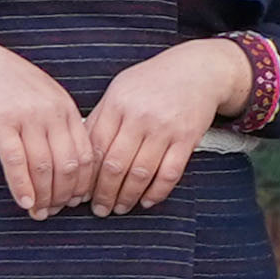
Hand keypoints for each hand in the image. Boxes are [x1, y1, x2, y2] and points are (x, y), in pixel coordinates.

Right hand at [0, 37, 101, 213]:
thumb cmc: (9, 84)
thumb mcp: (44, 99)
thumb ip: (58, 125)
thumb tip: (69, 167)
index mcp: (66, 107)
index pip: (86, 154)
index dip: (83, 183)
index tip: (76, 201)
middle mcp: (51, 112)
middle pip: (67, 165)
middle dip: (64, 195)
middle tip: (56, 212)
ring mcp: (27, 116)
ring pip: (44, 167)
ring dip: (44, 196)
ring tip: (40, 214)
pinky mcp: (0, 122)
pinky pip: (16, 161)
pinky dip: (22, 187)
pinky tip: (24, 203)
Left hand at [75, 44, 237, 212]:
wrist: (198, 69)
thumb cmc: (154, 81)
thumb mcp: (121, 89)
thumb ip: (101, 118)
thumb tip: (82, 156)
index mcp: (118, 103)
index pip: (95, 148)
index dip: (86, 176)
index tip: (82, 193)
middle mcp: (139, 116)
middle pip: (115, 165)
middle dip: (104, 194)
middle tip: (100, 209)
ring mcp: (164, 128)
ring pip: (141, 173)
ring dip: (127, 197)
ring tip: (120, 208)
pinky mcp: (187, 139)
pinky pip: (169, 174)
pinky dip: (157, 192)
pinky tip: (147, 201)